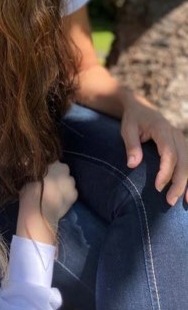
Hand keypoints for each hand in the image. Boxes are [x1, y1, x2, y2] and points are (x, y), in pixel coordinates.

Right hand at [17, 161, 76, 243]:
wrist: (40, 210)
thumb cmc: (31, 190)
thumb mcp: (29, 175)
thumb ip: (37, 170)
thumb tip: (34, 168)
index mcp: (53, 162)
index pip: (53, 162)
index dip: (49, 168)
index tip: (44, 174)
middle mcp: (65, 169)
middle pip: (62, 171)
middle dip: (58, 176)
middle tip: (49, 184)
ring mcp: (72, 183)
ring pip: (68, 182)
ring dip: (63, 185)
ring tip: (54, 193)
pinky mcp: (75, 195)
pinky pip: (71, 192)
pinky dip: (67, 194)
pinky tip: (59, 200)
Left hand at [120, 88, 187, 205]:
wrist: (140, 107)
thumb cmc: (133, 119)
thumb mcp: (127, 129)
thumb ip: (131, 146)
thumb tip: (132, 165)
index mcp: (162, 129)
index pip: (169, 153)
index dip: (166, 171)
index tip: (157, 187)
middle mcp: (176, 134)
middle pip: (183, 161)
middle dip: (179, 182)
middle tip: (169, 200)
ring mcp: (181, 139)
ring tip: (184, 202)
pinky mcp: (182, 145)